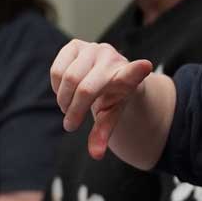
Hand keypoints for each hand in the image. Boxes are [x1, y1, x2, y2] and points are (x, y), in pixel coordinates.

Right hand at [50, 39, 154, 159]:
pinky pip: (56, 71)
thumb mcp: (111, 116)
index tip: (145, 65)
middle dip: (74, 111)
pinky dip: (56, 88)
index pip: (133, 73)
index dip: (137, 70)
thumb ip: (103, 134)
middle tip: (70, 125)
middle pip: (84, 89)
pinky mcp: (75, 45)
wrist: (107, 73)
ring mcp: (93, 49)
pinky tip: (65, 92)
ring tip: (68, 108)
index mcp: (128, 77)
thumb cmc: (113, 97)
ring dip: (63, 100)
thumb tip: (95, 155)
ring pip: (67, 78)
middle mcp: (112, 58)